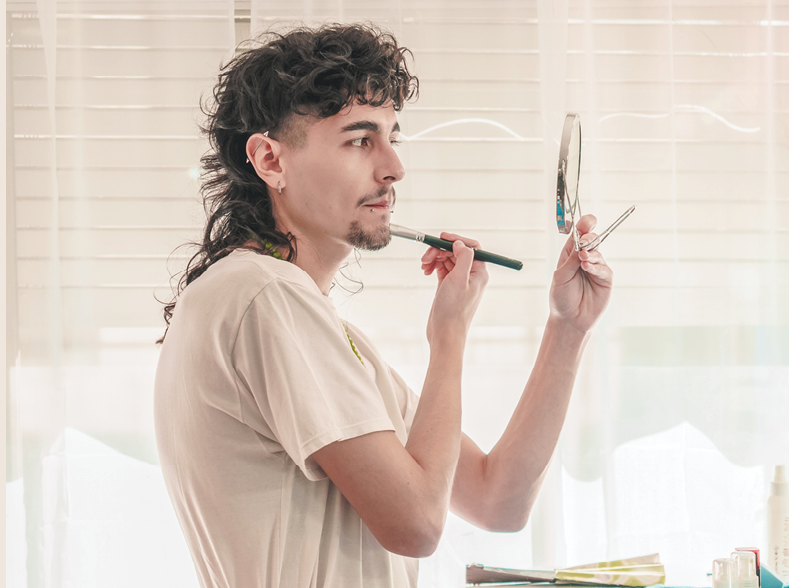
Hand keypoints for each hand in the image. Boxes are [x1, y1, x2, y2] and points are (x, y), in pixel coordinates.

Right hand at [421, 233, 488, 344]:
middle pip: (456, 252)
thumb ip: (463, 258)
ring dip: (434, 257)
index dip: (456, 240)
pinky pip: (441, 268)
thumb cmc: (453, 311)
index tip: (441, 237)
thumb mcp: (459, 280)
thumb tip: (460, 244)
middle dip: (440, 250)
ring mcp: (459, 280)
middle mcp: (471, 275)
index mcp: (479, 273)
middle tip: (426, 256)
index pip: (471, 247)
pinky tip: (426, 270)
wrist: (444, 333)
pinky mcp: (448, 286)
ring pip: (447, 259)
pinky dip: (433, 265)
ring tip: (424, 265)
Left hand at [550, 215, 612, 333]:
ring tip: (583, 260)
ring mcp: (595, 269)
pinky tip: (588, 269)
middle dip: (589, 238)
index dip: (584, 225)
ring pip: (598, 253)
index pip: (579, 235)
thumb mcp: (560, 277)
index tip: (587, 221)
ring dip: (591, 254)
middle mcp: (584, 259)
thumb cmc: (561, 298)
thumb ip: (571, 261)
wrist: (569, 319)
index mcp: (570, 255)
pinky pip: (603, 269)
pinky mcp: (605, 279)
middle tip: (585, 242)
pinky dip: (596, 267)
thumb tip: (581, 246)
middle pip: (592, 240)